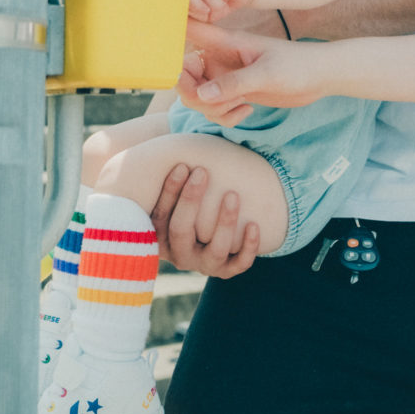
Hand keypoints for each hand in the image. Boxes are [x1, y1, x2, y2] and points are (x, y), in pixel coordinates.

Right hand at [148, 163, 260, 278]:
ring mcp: (202, 265)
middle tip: (202, 170)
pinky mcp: (225, 270)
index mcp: (159, 237)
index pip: (159, 215)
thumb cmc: (188, 202)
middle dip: (191, 200)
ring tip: (233, 195)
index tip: (182, 165)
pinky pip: (238, 264)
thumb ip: (170, 176)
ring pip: (213, 250)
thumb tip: (166, 143)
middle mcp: (179, 255)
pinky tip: (255, 224)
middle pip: (181, 230)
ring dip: (224, 222)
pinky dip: (248, 247)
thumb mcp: (174, 193)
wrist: (207, 238)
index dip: (170, 191)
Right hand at [185, 23, 327, 113]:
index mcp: (226, 43)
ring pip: (198, 96)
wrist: (321, 76)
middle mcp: (221, 58)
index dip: (171, 43)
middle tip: (212, 102)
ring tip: (240, 106)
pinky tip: (247, 110)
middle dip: (193, 93)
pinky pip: (214, 108)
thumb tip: (201, 96)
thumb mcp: (267, 75)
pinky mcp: (235, 93)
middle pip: (185, 75)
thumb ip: (234, 84)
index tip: (173, 64)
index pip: (189, 32)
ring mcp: (227, 77)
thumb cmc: (298, 65)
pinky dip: (224, 115)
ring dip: (212, 109)